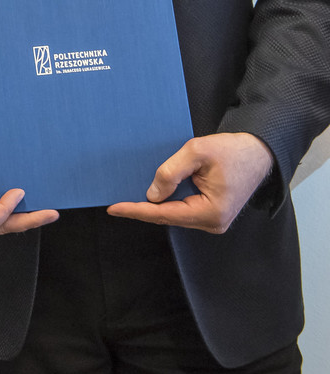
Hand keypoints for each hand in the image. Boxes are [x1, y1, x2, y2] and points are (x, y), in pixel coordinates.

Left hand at [106, 133, 273, 233]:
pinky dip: (168, 200)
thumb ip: (171, 172)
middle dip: (143, 207)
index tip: (114, 208)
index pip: (164, 214)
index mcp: (211, 212)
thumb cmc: (232, 150)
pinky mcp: (212, 213)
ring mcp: (213, 220)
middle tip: (117, 198)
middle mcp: (212, 223)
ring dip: (155, 203)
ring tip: (130, 192)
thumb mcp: (197, 152)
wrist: (258, 152)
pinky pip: (183, 209)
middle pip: (168, 216)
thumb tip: (152, 195)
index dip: (136, 210)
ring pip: (174, 213)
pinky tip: (154, 191)